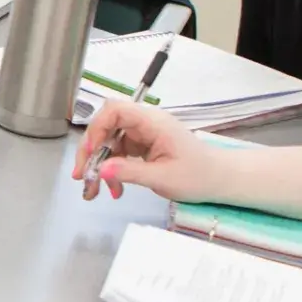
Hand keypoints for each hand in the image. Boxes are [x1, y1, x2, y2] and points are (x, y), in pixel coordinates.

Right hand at [71, 99, 218, 202]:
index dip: (97, 128)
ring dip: (99, 165)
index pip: (115, 110)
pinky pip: (118, 153)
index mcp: (153, 122)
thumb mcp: (163, 178)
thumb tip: (100, 170)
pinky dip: (112, 170)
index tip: (91, 153)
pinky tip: (114, 188)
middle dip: (90, 151)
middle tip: (82, 176)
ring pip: (108, 142)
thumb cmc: (198, 175)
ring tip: (96, 190)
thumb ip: (130, 172)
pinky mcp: (142, 146)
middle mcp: (145, 123)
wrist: (219, 180)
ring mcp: (142, 134)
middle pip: (106, 126)